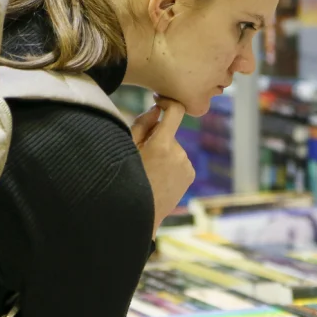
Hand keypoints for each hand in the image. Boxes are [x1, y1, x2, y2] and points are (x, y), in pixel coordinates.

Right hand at [132, 98, 193, 233]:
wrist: (137, 214)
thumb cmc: (127, 179)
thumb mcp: (128, 149)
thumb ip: (142, 125)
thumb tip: (156, 109)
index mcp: (162, 145)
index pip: (175, 111)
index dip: (168, 102)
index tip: (159, 101)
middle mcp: (179, 153)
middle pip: (168, 133)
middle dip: (156, 138)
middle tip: (142, 155)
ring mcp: (186, 165)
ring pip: (173, 148)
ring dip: (163, 153)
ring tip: (150, 171)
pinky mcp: (190, 175)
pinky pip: (179, 161)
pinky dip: (170, 164)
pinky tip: (159, 178)